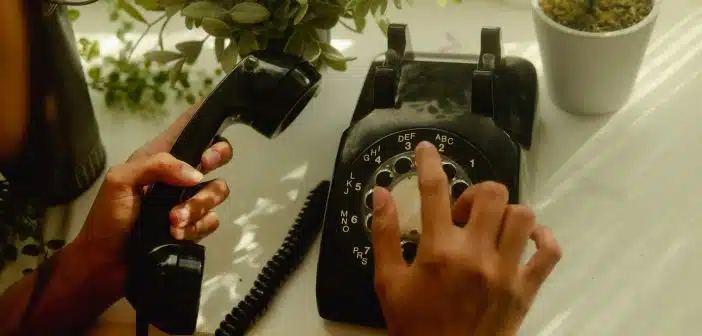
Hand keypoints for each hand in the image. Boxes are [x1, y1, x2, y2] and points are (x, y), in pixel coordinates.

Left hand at [74, 105, 232, 269]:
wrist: (106, 264)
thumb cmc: (108, 218)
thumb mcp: (120, 181)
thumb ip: (157, 165)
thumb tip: (196, 174)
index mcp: (160, 157)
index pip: (188, 128)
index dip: (206, 120)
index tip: (212, 122)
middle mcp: (179, 175)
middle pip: (217, 154)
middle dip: (217, 158)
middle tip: (204, 166)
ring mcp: (189, 201)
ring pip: (218, 190)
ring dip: (198, 205)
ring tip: (173, 221)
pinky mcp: (194, 227)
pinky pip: (212, 220)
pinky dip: (196, 228)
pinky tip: (176, 235)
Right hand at [371, 141, 561, 335]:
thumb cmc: (414, 326)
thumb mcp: (388, 281)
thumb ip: (384, 233)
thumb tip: (379, 194)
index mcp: (439, 251)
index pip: (434, 190)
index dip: (429, 162)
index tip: (427, 149)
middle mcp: (476, 255)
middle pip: (491, 195)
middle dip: (475, 194)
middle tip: (461, 214)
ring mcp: (505, 272)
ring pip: (523, 216)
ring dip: (505, 213)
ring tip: (490, 227)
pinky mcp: (525, 289)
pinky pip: (549, 252)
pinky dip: (542, 238)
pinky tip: (526, 238)